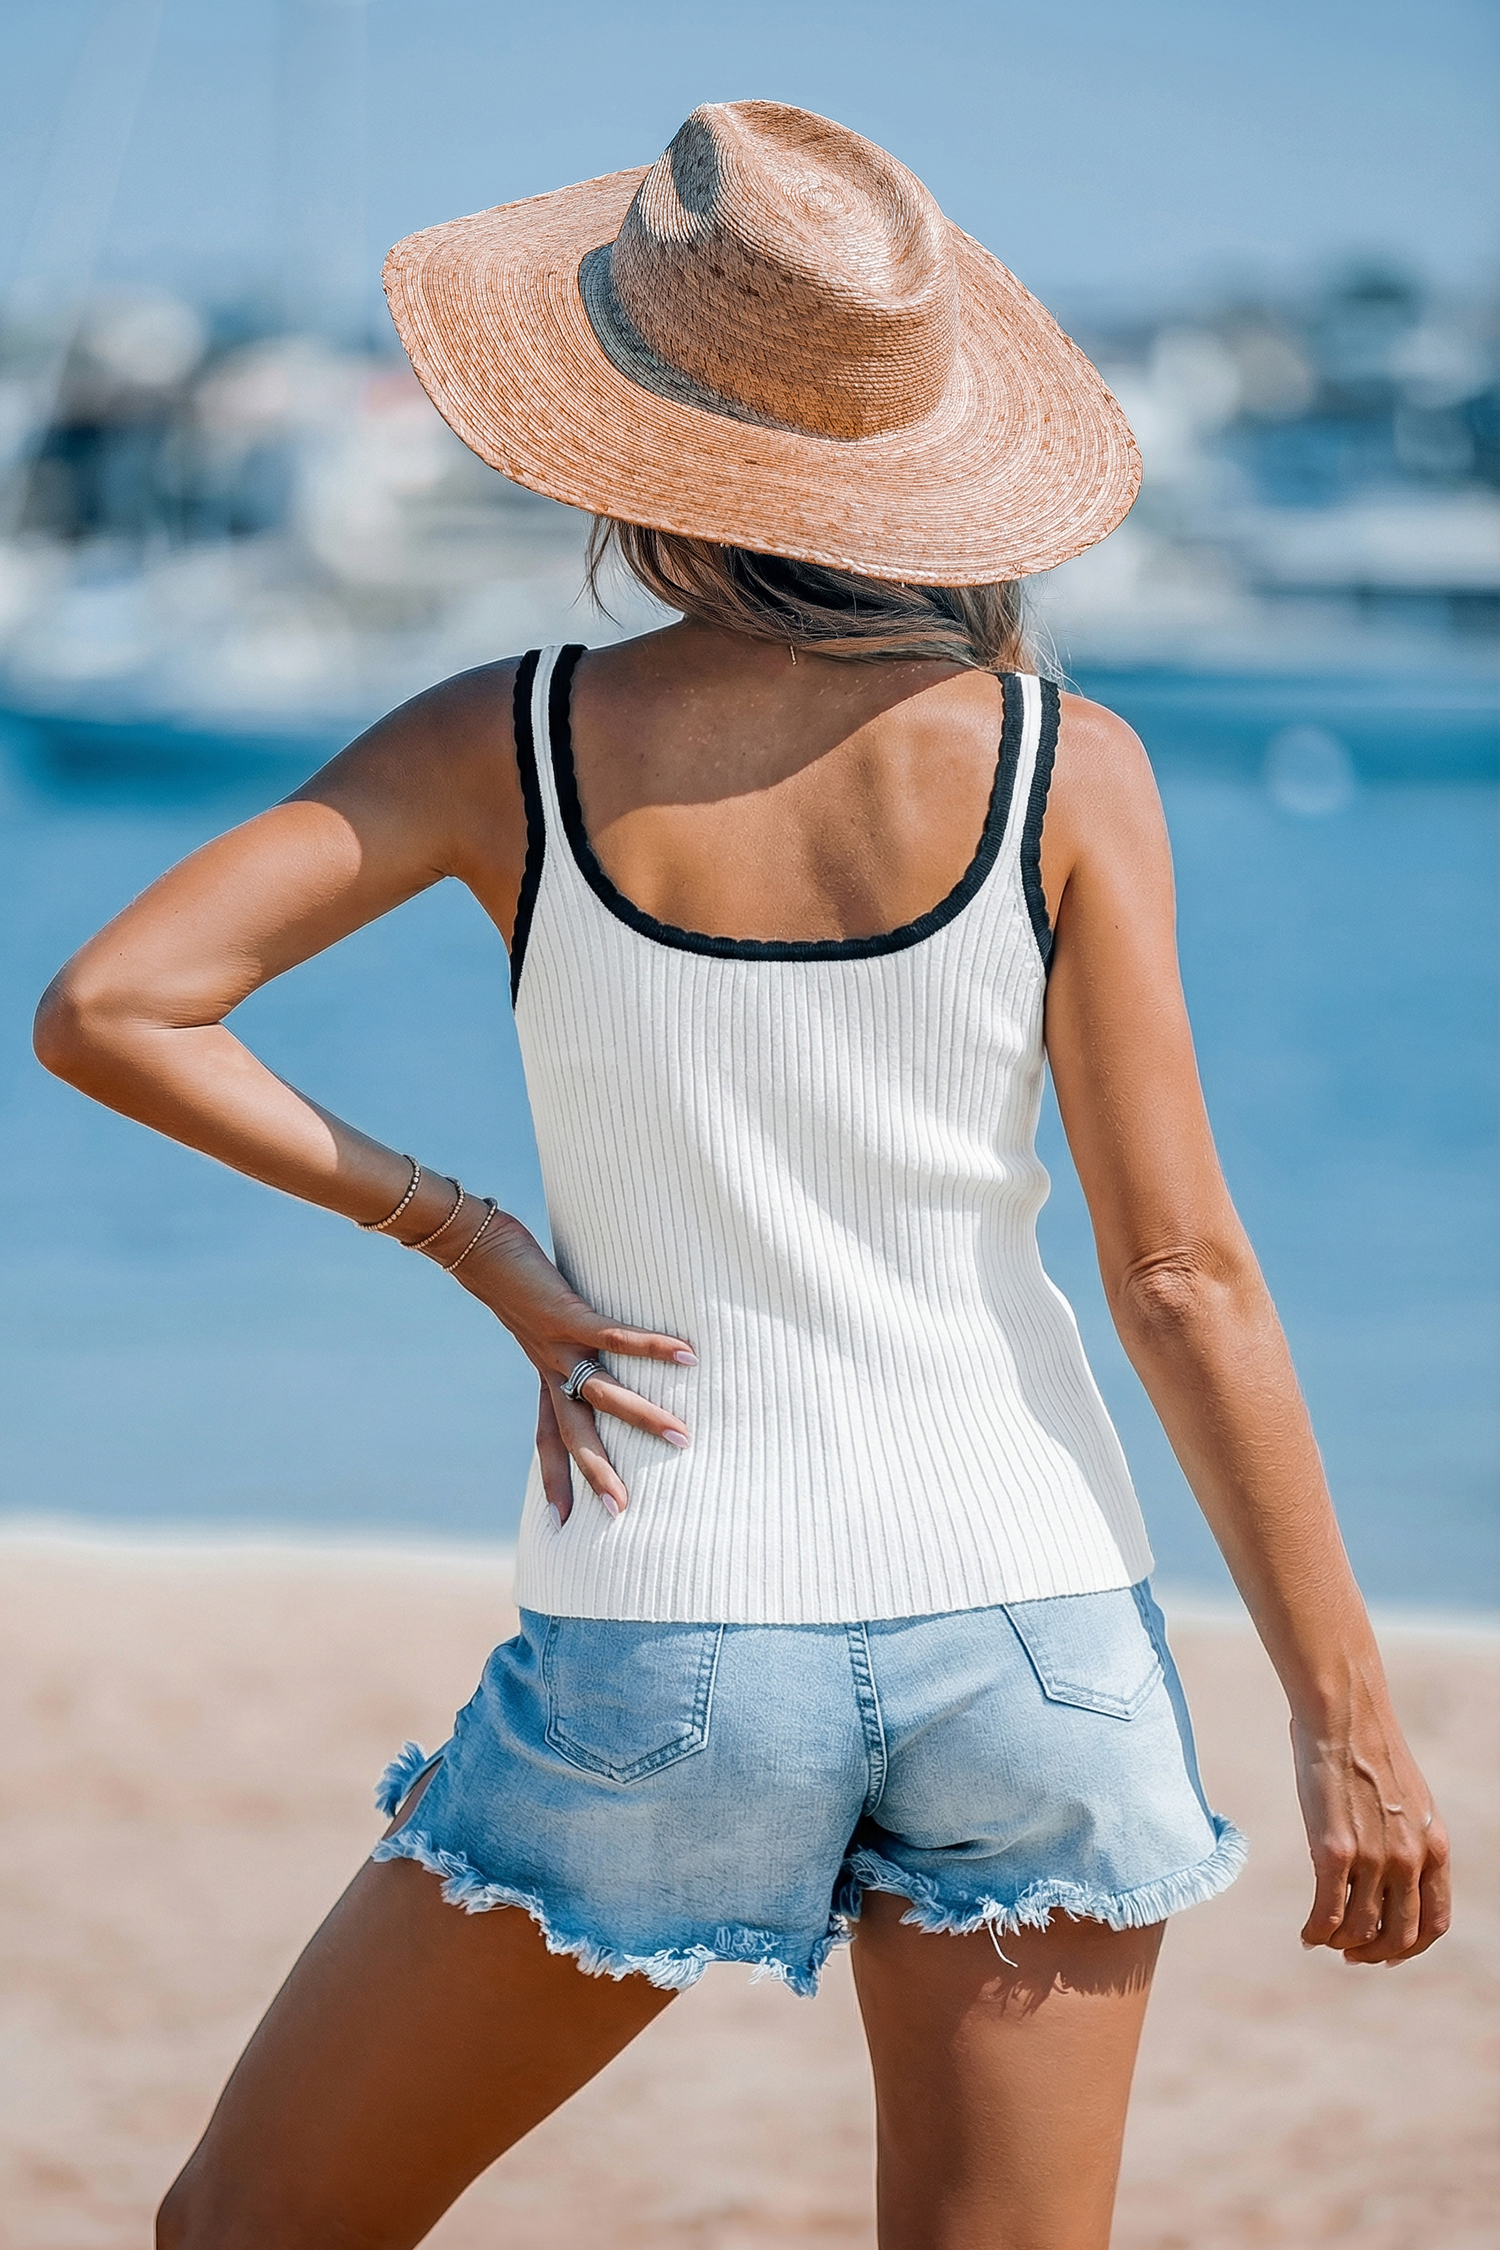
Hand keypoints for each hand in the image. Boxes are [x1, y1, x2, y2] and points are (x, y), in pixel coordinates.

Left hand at [452, 1208, 692, 1522]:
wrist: (472, 1245)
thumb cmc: (511, 1277)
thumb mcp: (536, 1318)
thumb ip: (562, 1336)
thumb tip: (587, 1342)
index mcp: (542, 1375)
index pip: (547, 1439)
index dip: (554, 1480)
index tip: (559, 1523)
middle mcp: (549, 1368)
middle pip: (575, 1434)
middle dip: (598, 1473)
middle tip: (622, 1511)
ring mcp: (558, 1344)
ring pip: (603, 1394)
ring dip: (643, 1417)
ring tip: (681, 1438)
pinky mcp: (567, 1314)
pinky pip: (615, 1337)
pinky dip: (651, 1346)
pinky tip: (686, 1354)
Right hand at [1292, 1710, 1450, 1964]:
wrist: (1344, 1716)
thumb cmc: (1367, 1748)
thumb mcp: (1408, 1799)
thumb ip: (1407, 1836)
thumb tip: (1386, 1869)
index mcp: (1435, 1847)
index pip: (1434, 1922)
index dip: (1410, 1947)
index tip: (1387, 1953)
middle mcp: (1410, 1859)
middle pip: (1398, 1935)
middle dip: (1373, 1953)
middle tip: (1350, 1954)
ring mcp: (1374, 1859)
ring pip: (1360, 1930)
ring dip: (1340, 1943)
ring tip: (1322, 1937)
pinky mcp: (1335, 1852)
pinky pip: (1327, 1914)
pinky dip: (1316, 1932)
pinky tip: (1306, 1933)